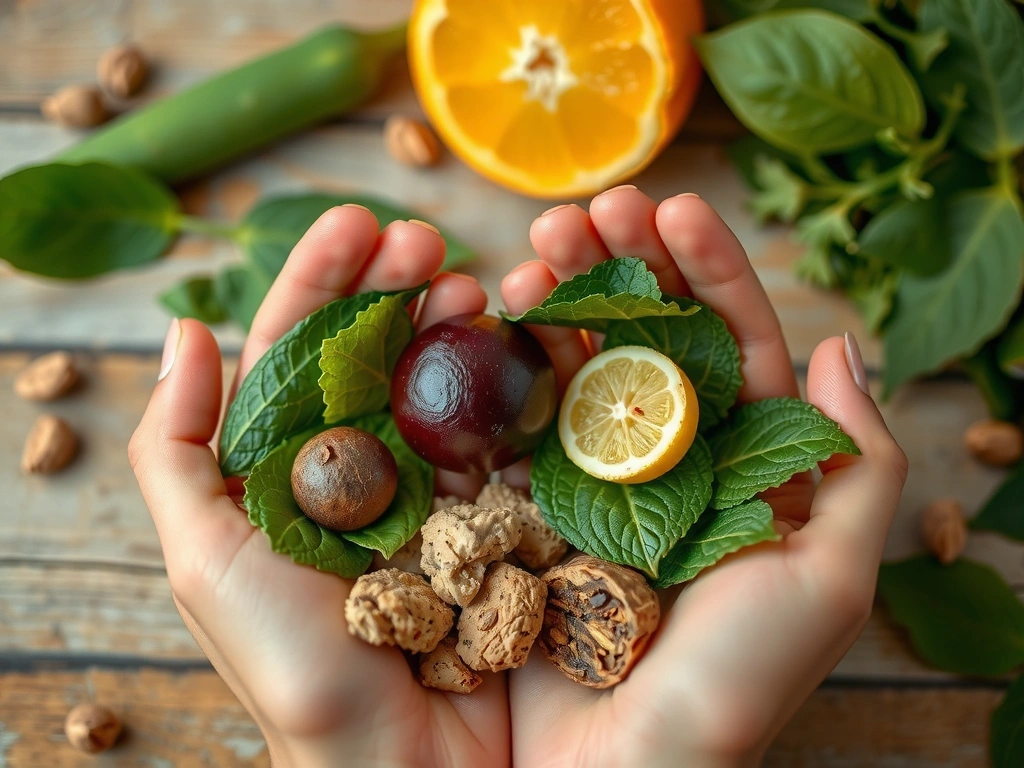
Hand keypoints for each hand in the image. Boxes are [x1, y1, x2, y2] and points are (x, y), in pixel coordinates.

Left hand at [129, 208, 508, 767]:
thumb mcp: (206, 559)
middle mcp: (357, 470)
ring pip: (439, 381)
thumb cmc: (294, 668)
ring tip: (477, 281)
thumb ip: (178, 449)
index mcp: (285, 468)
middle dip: (396, 286)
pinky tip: (520, 344)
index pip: (296, 350)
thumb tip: (183, 328)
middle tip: (429, 240)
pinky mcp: (490, 515)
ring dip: (455, 323)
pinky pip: (498, 435)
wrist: (405, 767)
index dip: (322, 280)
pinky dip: (508, 384)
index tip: (359, 223)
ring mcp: (428, 490)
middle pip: (374, 352)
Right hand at [500, 189, 908, 767]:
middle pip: (648, 339)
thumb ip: (854, 466)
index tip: (675, 207)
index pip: (731, 344)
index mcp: (742, 467)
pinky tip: (497, 315)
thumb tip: (839, 344)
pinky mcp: (527, 507)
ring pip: (578, 366)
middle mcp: (666, 464)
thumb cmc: (735, 681)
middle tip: (587, 209)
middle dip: (623, 265)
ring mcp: (590, 482)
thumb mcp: (829, 579)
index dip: (708, 270)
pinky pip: (517, 421)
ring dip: (561, 299)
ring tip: (536, 249)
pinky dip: (507, 366)